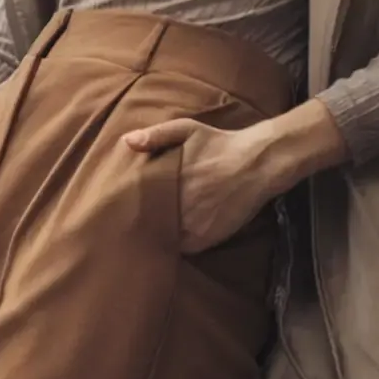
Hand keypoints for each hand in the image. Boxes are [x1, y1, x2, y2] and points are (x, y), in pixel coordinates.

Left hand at [122, 99, 347, 254]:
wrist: (257, 163)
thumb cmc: (220, 144)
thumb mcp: (187, 129)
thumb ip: (156, 135)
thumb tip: (126, 141)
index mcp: (165, 181)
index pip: (136, 202)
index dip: (128, 205)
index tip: (121, 205)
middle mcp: (175, 207)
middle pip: (147, 222)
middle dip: (141, 222)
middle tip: (132, 223)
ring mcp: (190, 226)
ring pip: (163, 238)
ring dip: (158, 236)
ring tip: (150, 233)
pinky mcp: (204, 239)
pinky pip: (182, 249)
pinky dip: (176, 245)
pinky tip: (173, 238)